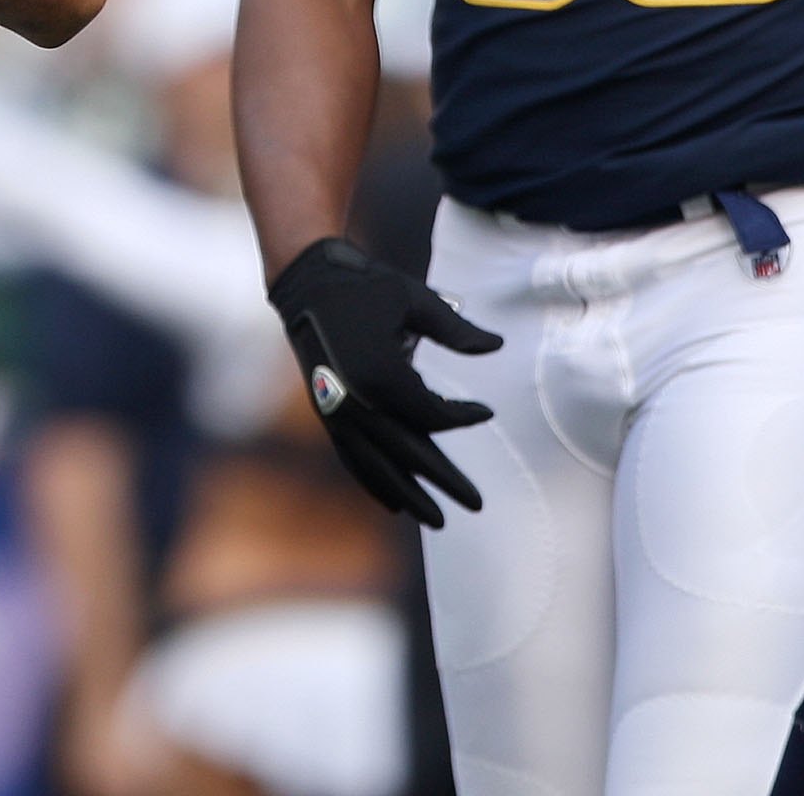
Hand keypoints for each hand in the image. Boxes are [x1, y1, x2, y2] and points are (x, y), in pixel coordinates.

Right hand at [269, 236, 501, 527]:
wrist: (308, 283)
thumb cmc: (365, 287)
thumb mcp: (414, 300)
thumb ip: (456, 330)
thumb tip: (495, 346)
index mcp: (383, 375)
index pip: (433, 415)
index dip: (463, 416)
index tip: (487, 411)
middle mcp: (359, 403)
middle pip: (409, 454)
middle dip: (444, 481)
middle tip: (476, 505)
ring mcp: (339, 412)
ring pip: (378, 466)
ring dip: (408, 494)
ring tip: (436, 520)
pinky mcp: (327, 413)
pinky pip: (352, 457)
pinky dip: (372, 481)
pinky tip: (391, 501)